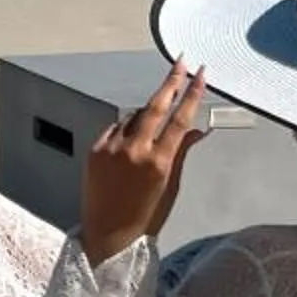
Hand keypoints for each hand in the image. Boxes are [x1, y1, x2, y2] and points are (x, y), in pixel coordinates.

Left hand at [81, 60, 207, 264]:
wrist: (107, 234)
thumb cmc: (145, 217)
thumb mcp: (170, 187)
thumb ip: (181, 154)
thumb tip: (195, 129)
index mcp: (159, 162)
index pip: (180, 120)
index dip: (192, 95)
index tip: (200, 75)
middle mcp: (135, 150)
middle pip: (156, 106)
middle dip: (171, 82)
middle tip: (180, 63)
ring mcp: (112, 148)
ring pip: (135, 115)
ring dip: (148, 110)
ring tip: (157, 115)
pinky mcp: (96, 149)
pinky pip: (116, 126)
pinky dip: (127, 126)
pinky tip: (133, 134)